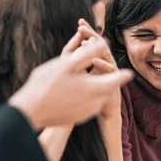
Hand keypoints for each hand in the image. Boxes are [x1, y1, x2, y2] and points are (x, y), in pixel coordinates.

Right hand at [9, 37, 133, 129]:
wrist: (31, 111)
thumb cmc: (46, 85)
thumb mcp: (67, 64)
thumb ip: (87, 53)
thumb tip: (102, 43)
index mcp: (95, 88)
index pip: (117, 79)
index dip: (123, 74)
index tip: (129, 71)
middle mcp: (95, 103)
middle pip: (107, 88)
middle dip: (105, 77)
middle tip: (98, 70)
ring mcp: (87, 112)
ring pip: (98, 96)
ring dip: (95, 87)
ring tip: (84, 79)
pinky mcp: (80, 118)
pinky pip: (89, 104)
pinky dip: (87, 96)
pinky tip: (75, 91)